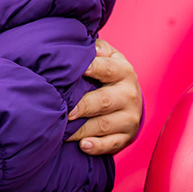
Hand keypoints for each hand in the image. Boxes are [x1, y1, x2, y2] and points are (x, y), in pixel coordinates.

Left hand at [66, 39, 142, 154]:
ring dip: (82, 129)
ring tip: (63, 131)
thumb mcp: (107, 56)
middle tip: (65, 110)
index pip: (107, 69)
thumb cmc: (108, 73)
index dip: (92, 68)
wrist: (129, 97)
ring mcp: (129, 117)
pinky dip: (97, 147)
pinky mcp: (127, 136)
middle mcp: (128, 94)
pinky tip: (82, 145)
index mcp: (123, 71)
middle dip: (83, 106)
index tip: (78, 70)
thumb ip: (97, 48)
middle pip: (104, 101)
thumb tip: (89, 45)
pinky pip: (112, 144)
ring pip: (104, 125)